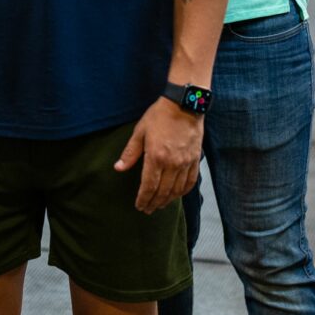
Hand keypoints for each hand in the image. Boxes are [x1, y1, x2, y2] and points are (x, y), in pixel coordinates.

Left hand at [114, 96, 202, 214]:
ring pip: (176, 190)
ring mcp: (185, 163)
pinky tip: (177, 194)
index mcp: (156, 157)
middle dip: (154, 203)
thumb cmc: (160, 116)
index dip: (143, 199)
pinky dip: (183, 191)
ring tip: (160, 205)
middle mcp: (172, 164)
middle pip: (163, 192)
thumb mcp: (140, 131)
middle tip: (148, 210)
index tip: (139, 206)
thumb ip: (130, 152)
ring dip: (167, 200)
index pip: (149, 186)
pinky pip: (190, 182)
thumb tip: (119, 168)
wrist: (184, 104)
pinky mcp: (195, 160)